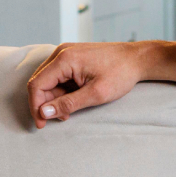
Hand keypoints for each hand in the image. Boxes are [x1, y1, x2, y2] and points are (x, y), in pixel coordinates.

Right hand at [26, 42, 158, 128]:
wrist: (139, 59)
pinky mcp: (73, 57)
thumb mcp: (96, 93)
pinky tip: (74, 100)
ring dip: (55, 98)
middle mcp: (62, 52)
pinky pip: (59, 76)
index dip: (36, 106)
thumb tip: (44, 113)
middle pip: (41, 82)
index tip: (42, 123)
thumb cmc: (121, 73)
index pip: (37, 85)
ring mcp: (67, 53)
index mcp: (65, 59)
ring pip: (49, 80)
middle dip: (46, 103)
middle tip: (61, 118)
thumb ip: (68, 103)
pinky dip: (62, 90)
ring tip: (70, 111)